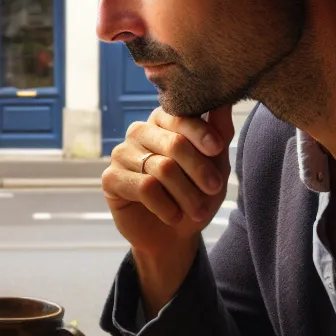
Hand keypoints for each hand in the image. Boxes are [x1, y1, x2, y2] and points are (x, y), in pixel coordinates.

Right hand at [102, 105, 234, 311]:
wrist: (174, 235)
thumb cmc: (196, 194)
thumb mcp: (215, 164)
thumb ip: (219, 131)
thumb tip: (225, 100)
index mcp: (163, 120)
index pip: (181, 116)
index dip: (201, 132)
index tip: (217, 148)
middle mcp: (139, 131)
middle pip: (174, 143)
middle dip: (199, 170)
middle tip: (214, 188)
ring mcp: (122, 153)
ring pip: (162, 169)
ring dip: (187, 194)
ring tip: (198, 211)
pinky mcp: (110, 179)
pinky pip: (144, 188)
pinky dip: (165, 206)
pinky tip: (173, 215)